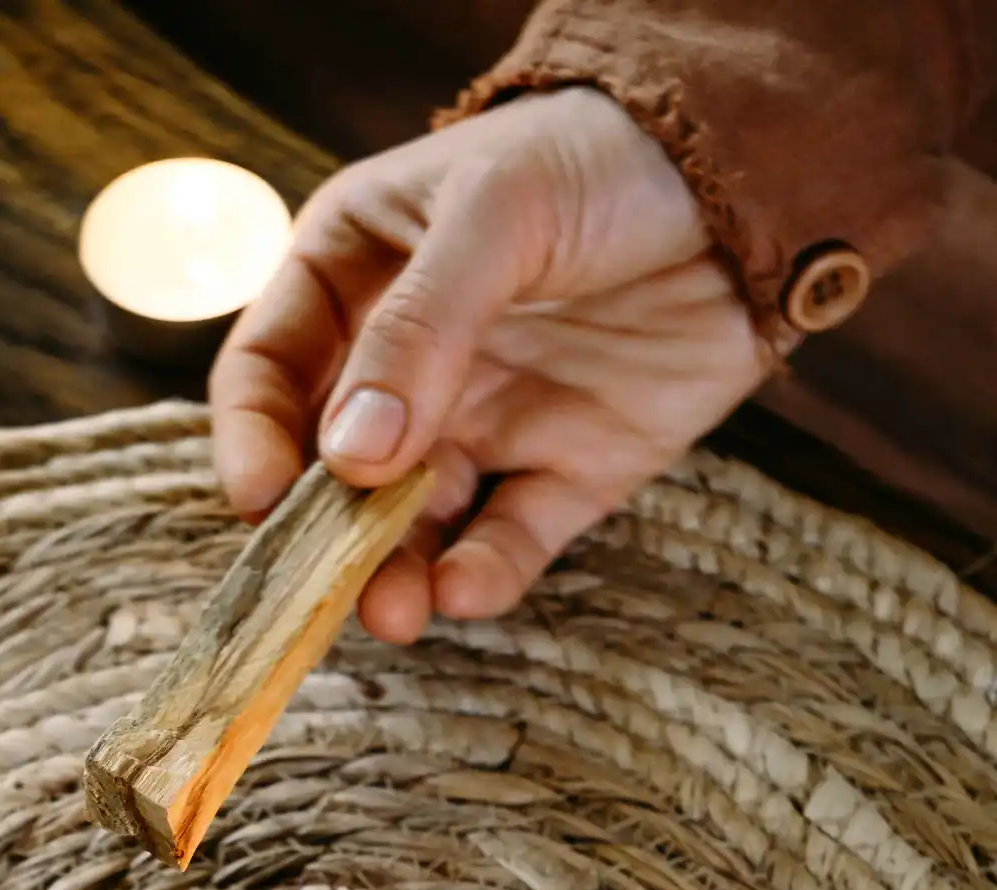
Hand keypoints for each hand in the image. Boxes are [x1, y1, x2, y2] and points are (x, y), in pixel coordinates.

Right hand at [210, 89, 772, 642]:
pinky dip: (483, 574)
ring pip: (412, 525)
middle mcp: (405, 367)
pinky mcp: (561, 475)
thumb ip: (420, 330)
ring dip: (394, 574)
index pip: (270, 373)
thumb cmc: (601, 159)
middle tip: (326, 589)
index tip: (263, 501)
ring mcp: (482, 424)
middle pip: (333, 473)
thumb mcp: (497, 213)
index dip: (254, 440)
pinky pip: (506, 543)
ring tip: (396, 612)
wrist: (752, 182)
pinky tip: (467, 589)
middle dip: (324, 537)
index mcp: (353, 278)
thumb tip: (352, 457)